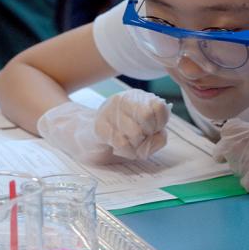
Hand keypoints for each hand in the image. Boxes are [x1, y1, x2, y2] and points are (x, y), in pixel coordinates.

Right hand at [37, 89, 170, 163]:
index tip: (151, 130)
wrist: (87, 138)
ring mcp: (109, 111)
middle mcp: (124, 100)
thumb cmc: (121, 137)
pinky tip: (121, 149)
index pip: (161, 107)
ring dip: (136, 146)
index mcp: (138, 97)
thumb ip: (159, 136)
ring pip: (136, 132)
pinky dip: (127, 152)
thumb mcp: (145, 136)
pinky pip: (122, 143)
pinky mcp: (99, 126)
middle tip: (140, 139)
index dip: (159, 124)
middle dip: (148, 135)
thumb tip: (158, 135)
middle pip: (148, 117)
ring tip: (129, 144)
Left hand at [213, 118, 248, 200]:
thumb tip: (226, 137)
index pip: (227, 131)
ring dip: (244, 170)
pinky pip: (245, 183)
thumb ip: (248, 134)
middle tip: (245, 159)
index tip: (227, 145)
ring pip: (235, 168)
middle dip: (231, 155)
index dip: (227, 138)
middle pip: (225, 150)